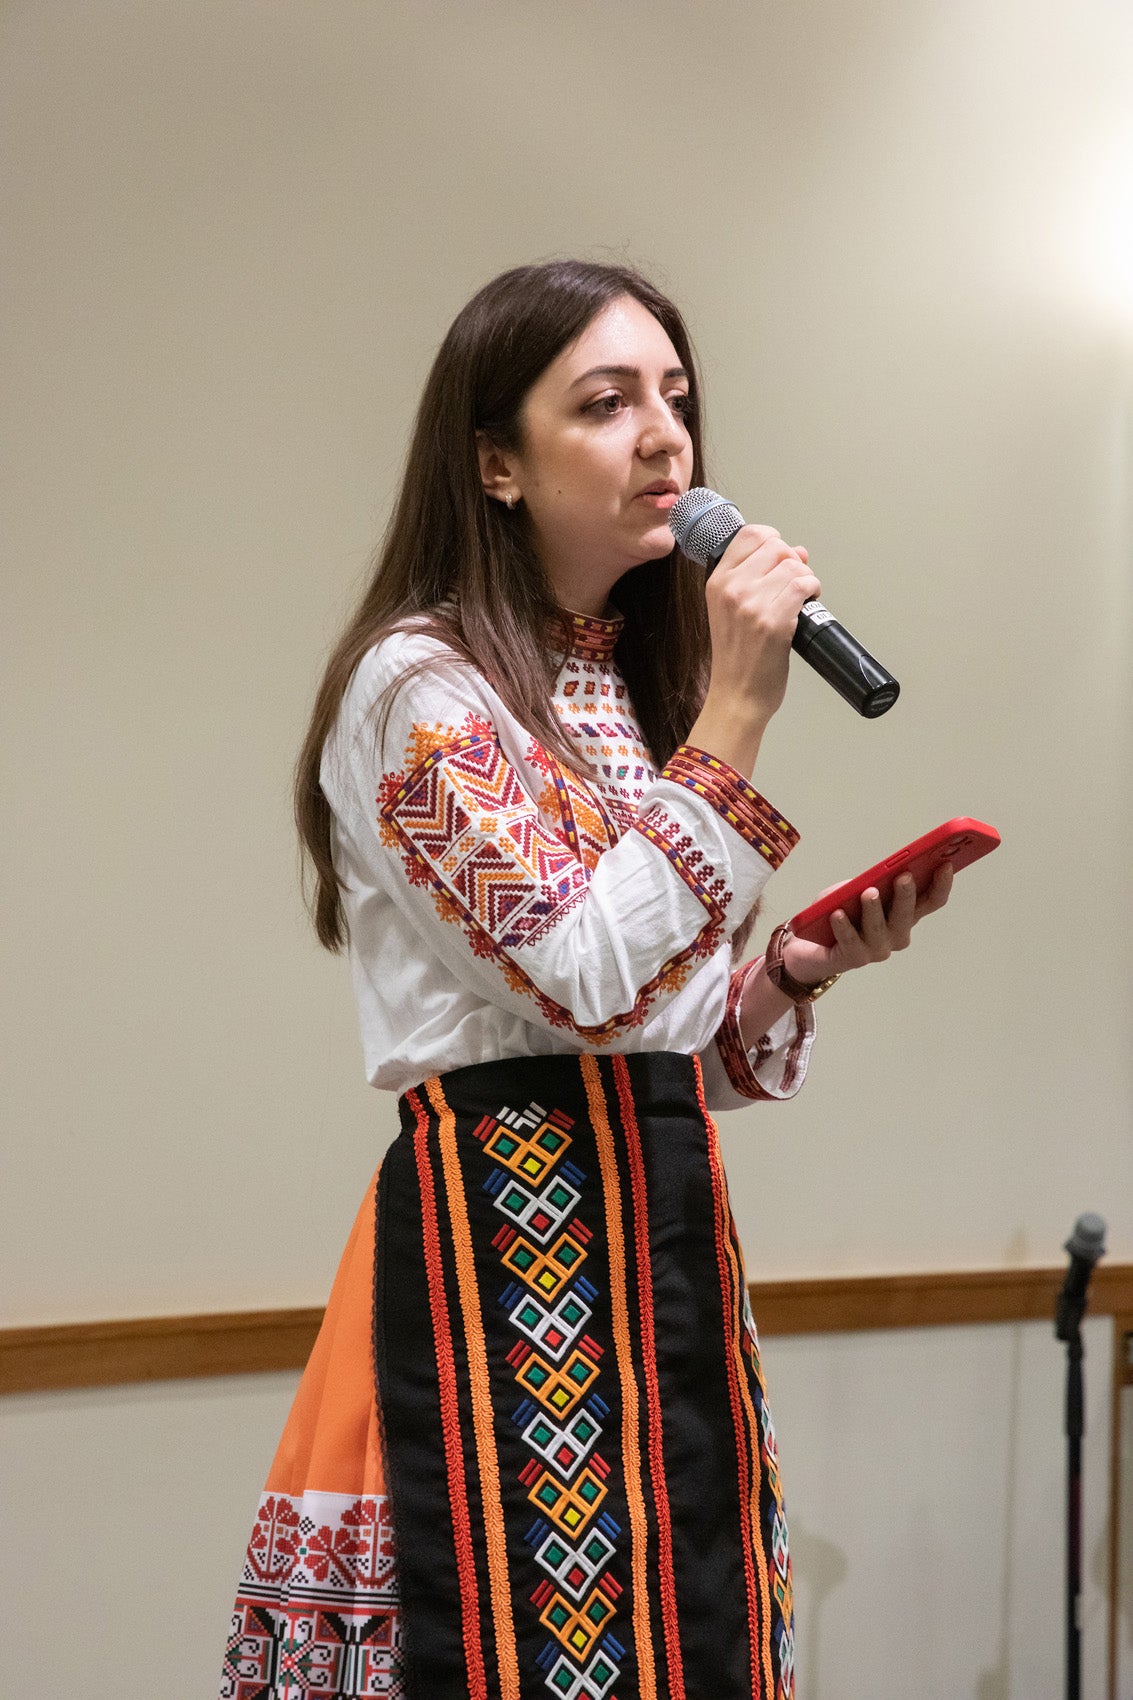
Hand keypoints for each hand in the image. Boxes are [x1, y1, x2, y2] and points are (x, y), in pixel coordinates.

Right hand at [701, 526, 819, 725]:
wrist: (736, 696)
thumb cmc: (736, 658)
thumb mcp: (731, 610)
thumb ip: (758, 576)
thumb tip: (796, 551)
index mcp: (717, 582)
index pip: (750, 535)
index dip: (773, 541)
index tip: (780, 558)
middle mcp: (731, 589)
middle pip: (777, 546)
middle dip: (792, 562)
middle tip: (792, 584)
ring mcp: (751, 604)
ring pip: (794, 565)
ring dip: (805, 579)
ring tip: (800, 598)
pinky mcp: (773, 621)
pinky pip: (804, 585)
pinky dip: (813, 591)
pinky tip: (807, 605)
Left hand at [783, 863, 954, 983]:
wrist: (808, 944)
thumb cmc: (839, 910)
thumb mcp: (854, 889)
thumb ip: (870, 881)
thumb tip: (878, 875)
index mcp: (906, 914)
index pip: (932, 901)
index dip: (941, 884)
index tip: (946, 864)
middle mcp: (897, 935)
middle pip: (907, 915)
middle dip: (906, 895)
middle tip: (904, 876)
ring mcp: (877, 949)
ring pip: (879, 928)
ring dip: (874, 909)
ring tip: (868, 892)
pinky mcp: (853, 959)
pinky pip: (850, 941)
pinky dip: (844, 927)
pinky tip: (837, 914)